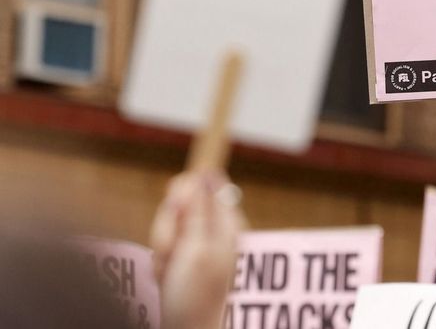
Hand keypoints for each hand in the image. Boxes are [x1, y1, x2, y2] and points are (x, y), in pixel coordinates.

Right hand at [150, 172, 244, 328]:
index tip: (177, 208)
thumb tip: (206, 173)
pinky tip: (166, 277)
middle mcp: (212, 227)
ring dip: (162, 248)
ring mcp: (196, 242)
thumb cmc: (196, 293)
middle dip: (168, 227)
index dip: (182, 193)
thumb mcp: (198, 247)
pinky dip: (160, 262)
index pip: (202, 183)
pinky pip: (161, 246)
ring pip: (166, 225)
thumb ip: (199, 210)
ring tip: (171, 270)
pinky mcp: (181, 256)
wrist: (187, 328)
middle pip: (179, 203)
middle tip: (175, 250)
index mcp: (225, 221)